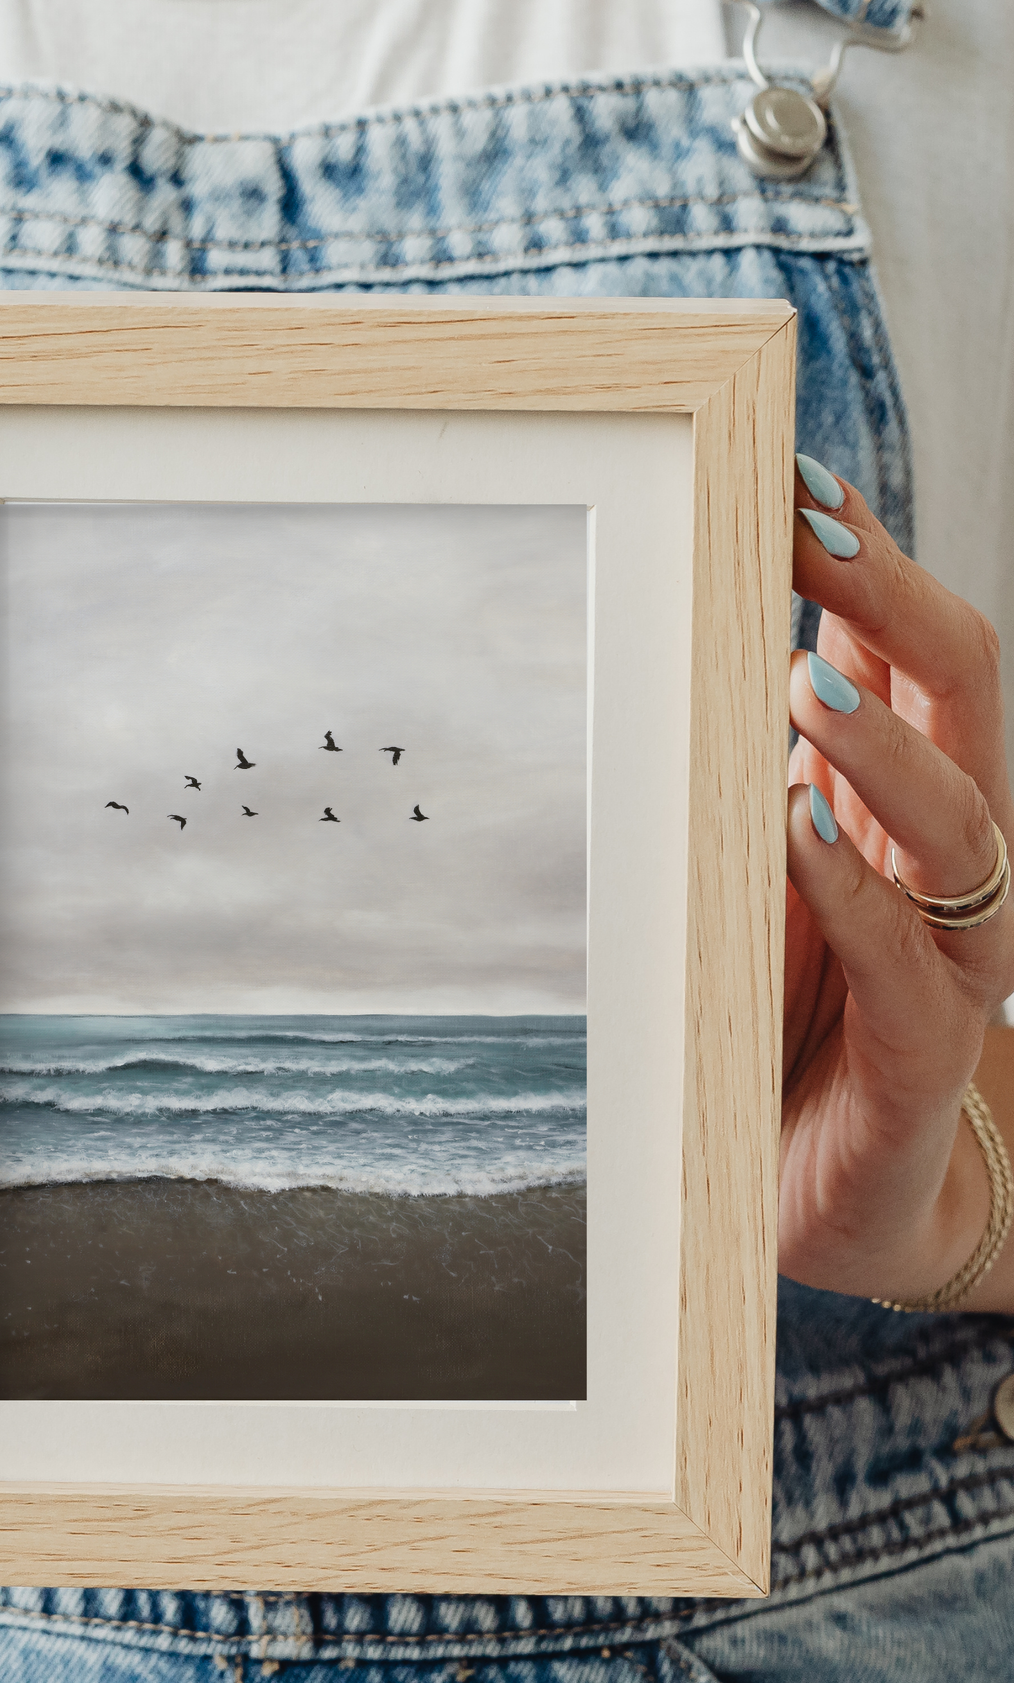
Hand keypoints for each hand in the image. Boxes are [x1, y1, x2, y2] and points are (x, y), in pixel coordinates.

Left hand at [782, 464, 1013, 1308]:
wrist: (837, 1194)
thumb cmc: (792, 1018)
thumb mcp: (767, 875)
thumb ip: (763, 776)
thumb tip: (723, 652)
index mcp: (913, 800)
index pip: (915, 653)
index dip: (872, 563)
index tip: (798, 482)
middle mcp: (951, 860)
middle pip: (965, 696)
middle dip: (892, 602)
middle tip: (811, 535)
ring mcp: (952, 956)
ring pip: (963, 820)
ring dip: (886, 744)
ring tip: (808, 683)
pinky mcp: (922, 1052)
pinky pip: (906, 959)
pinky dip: (854, 890)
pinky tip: (798, 834)